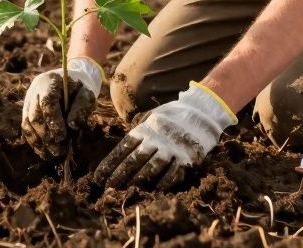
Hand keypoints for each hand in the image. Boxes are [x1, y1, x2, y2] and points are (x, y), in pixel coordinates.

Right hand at [21, 56, 103, 157]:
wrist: (70, 81)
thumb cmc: (80, 89)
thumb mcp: (87, 94)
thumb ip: (82, 107)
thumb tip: (71, 126)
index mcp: (50, 82)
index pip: (47, 103)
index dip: (53, 122)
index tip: (62, 137)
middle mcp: (35, 91)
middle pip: (35, 116)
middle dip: (46, 136)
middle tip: (58, 150)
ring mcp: (28, 101)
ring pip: (27, 124)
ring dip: (38, 142)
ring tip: (51, 155)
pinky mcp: (26, 111)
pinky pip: (26, 128)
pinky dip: (34, 141)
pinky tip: (43, 152)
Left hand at [92, 81, 236, 189]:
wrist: (203, 110)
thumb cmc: (174, 114)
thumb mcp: (153, 115)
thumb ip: (140, 129)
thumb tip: (124, 145)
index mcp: (146, 128)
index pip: (123, 148)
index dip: (110, 163)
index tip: (98, 176)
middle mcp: (157, 139)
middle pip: (134, 160)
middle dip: (119, 176)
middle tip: (107, 189)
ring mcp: (172, 149)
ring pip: (151, 169)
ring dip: (137, 182)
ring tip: (124, 192)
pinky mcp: (187, 158)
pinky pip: (172, 174)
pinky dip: (161, 184)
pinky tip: (151, 192)